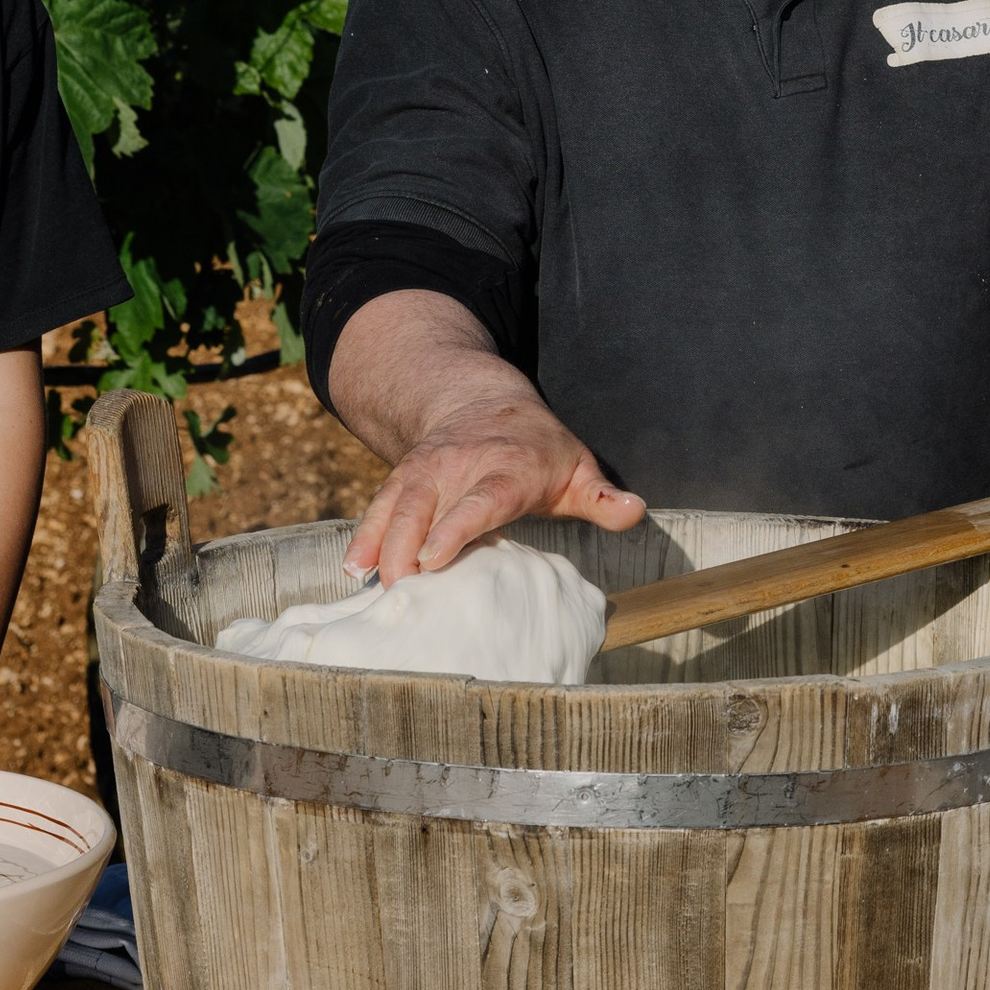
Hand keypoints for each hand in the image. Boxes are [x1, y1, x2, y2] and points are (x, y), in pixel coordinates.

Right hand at [345, 392, 644, 585]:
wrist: (483, 401)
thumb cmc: (540, 450)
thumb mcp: (578, 468)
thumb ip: (602, 497)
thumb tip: (636, 511)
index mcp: (507, 468)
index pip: (480, 499)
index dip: (456, 527)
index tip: (434, 558)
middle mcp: (460, 464)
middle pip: (426, 502)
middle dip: (406, 543)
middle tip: (397, 589)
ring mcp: (427, 469)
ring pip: (396, 501)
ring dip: (379, 540)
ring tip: (367, 580)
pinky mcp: (405, 477)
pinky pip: (381, 502)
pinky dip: (365, 532)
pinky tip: (354, 565)